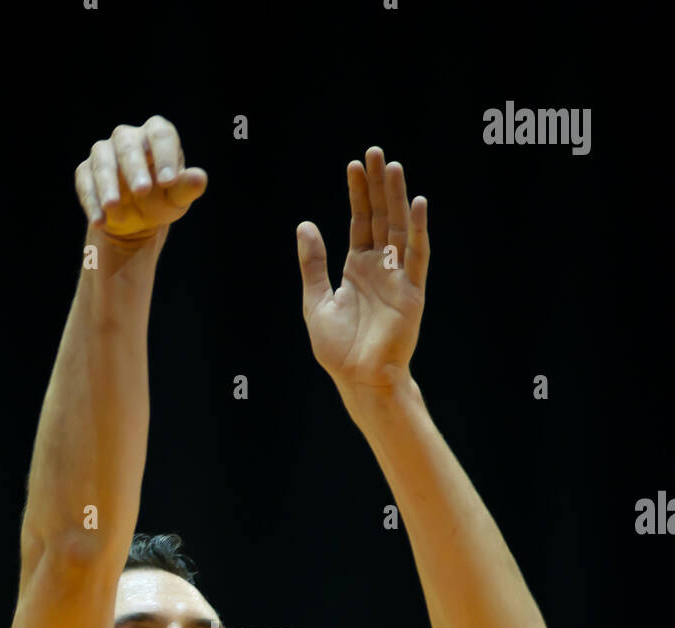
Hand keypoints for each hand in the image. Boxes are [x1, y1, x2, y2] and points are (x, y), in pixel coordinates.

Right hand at [75, 115, 206, 247]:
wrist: (135, 219)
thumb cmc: (162, 199)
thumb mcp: (176, 198)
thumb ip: (187, 187)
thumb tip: (200, 178)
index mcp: (156, 135)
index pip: (160, 135)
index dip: (164, 156)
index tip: (168, 182)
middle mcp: (128, 137)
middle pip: (128, 146)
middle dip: (134, 169)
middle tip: (142, 192)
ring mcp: (104, 152)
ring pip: (103, 161)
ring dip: (107, 185)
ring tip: (113, 208)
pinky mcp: (86, 171)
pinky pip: (85, 181)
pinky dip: (91, 201)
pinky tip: (99, 220)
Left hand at [297, 150, 428, 390]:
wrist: (360, 379)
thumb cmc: (339, 349)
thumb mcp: (316, 302)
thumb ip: (313, 264)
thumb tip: (305, 225)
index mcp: (357, 269)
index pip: (360, 222)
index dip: (358, 194)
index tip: (355, 165)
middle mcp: (380, 268)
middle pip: (380, 217)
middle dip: (379, 186)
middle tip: (376, 152)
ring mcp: (397, 277)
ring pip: (399, 229)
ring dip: (398, 198)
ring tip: (393, 167)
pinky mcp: (412, 291)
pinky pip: (417, 255)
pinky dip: (417, 230)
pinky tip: (417, 204)